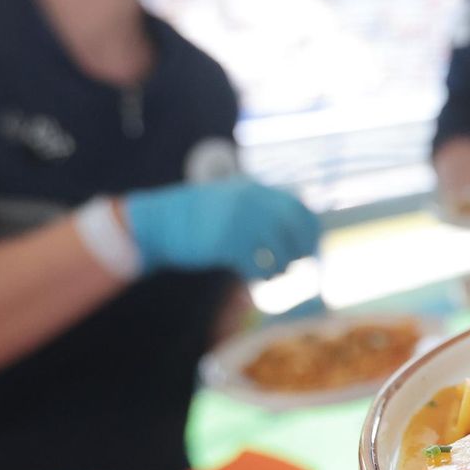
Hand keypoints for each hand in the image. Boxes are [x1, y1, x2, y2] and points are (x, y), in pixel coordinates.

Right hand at [124, 178, 320, 279]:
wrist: (159, 222)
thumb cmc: (198, 217)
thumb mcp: (231, 200)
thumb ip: (260, 208)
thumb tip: (294, 233)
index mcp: (256, 191)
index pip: (299, 208)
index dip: (310, 230)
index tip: (309, 247)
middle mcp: (253, 202)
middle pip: (296, 228)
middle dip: (302, 250)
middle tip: (296, 264)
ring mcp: (240, 221)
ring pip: (281, 250)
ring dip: (282, 267)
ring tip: (272, 274)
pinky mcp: (227, 243)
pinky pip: (258, 266)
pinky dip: (261, 276)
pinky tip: (254, 278)